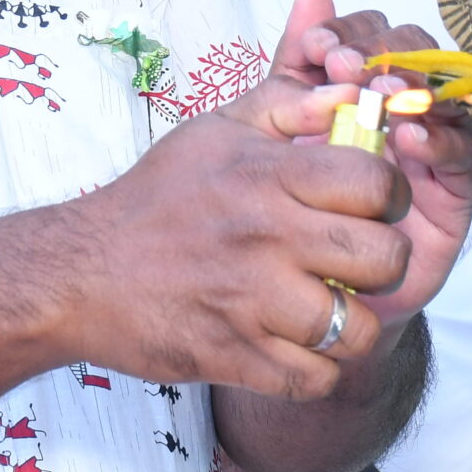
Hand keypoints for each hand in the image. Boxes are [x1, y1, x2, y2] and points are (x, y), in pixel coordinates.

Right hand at [59, 71, 411, 399]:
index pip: (377, 183)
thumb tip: (349, 92)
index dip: (391, 195)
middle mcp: (265, 236)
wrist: (80, 272)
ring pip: (355, 329)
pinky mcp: (234, 356)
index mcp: (267, 176)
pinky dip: (314, 369)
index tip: (374, 205)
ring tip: (328, 308)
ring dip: (350, 324)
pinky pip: (314, 379)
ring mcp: (250, 302)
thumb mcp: (216, 131)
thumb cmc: (154, 199)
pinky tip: (295, 345)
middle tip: (360, 262)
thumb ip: (286, 102)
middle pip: (385, 259)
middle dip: (386, 263)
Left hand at [270, 0, 471, 325]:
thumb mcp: (283, 126)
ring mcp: (433, 144)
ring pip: (443, 95)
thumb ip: (296, 66)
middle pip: (415, 52)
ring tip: (378, 94)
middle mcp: (403, 105)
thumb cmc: (298, 200)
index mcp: (361, 83)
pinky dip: (437, 141)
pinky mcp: (454, 191)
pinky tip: (406, 140)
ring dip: (413, 88)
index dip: (348, 30)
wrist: (309, 284)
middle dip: (380, 51)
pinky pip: (462, 155)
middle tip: (342, 66)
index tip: (314, 47)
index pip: (371, 32)